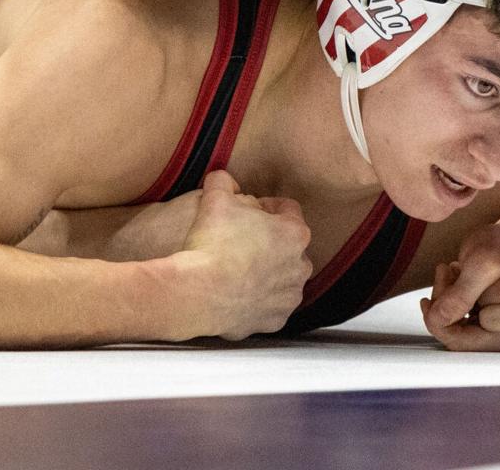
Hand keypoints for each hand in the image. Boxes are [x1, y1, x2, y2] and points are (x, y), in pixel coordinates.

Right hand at [181, 170, 312, 339]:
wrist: (199, 291)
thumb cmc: (211, 243)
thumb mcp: (214, 198)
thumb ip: (222, 181)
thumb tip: (222, 178)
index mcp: (294, 232)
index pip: (288, 209)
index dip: (267, 206)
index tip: (250, 209)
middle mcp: (300, 265)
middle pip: (289, 245)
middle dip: (270, 240)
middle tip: (242, 238)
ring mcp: (289, 296)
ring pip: (282, 277)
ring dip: (267, 271)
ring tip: (239, 268)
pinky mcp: (275, 320)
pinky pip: (270, 306)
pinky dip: (258, 300)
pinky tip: (238, 292)